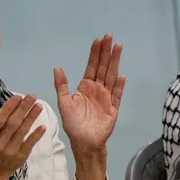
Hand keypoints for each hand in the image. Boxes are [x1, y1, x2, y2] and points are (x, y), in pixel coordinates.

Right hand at [0, 93, 45, 179]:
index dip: (9, 108)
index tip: (19, 96)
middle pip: (12, 123)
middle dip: (23, 109)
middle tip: (33, 96)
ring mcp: (9, 150)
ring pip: (22, 132)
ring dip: (31, 118)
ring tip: (39, 106)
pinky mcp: (20, 156)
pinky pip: (29, 144)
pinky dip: (36, 135)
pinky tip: (43, 126)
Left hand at [55, 34, 125, 155]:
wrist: (84, 142)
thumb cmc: (73, 123)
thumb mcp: (64, 103)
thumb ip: (62, 85)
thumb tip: (57, 68)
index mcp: (85, 86)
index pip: (92, 66)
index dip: (95, 53)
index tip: (98, 40)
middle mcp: (97, 88)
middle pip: (104, 67)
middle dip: (107, 52)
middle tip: (110, 36)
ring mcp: (107, 97)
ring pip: (111, 76)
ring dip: (115, 62)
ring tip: (118, 48)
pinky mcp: (113, 108)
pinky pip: (117, 94)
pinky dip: (119, 85)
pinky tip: (121, 75)